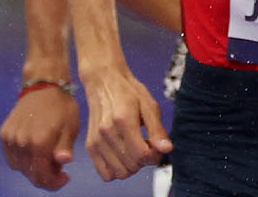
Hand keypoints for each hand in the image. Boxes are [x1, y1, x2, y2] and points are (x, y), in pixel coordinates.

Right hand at [0, 86, 79, 189]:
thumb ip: (65, 148)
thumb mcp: (71, 127)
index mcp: (39, 143)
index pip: (41, 176)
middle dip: (46, 176)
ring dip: (33, 168)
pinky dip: (22, 159)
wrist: (43, 86)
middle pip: (30, 174)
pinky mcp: (4, 134)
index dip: (53, 183)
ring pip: (19, 167)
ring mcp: (10, 139)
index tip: (64, 178)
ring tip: (48, 157)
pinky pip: (11, 156)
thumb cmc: (62, 107)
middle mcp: (21, 143)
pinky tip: (35, 152)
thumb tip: (63, 162)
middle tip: (58, 168)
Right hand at [82, 66, 170, 180]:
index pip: (142, 154)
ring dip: (133, 166)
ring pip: (120, 172)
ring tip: (136, 149)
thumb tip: (167, 149)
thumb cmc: (130, 92)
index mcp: (123, 120)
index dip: (155, 156)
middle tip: (148, 145)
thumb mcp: (150, 105)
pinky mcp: (90, 147)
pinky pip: (105, 174)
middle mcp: (106, 133)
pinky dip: (117, 170)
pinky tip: (124, 156)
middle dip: (145, 160)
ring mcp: (96, 141)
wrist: (104, 83)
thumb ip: (157, 129)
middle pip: (132, 165)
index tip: (158, 146)